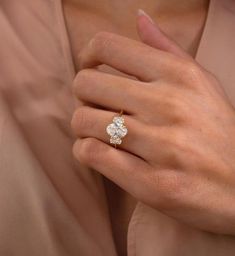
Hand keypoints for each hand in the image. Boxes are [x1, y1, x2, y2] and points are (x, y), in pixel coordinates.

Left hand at [71, 11, 234, 234]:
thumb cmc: (217, 134)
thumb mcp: (202, 84)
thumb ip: (167, 49)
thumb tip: (139, 18)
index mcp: (178, 76)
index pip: (107, 46)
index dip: (88, 56)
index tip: (91, 69)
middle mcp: (168, 105)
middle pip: (86, 84)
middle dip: (83, 97)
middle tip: (96, 107)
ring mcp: (160, 146)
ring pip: (84, 121)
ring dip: (83, 128)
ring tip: (99, 133)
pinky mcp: (150, 182)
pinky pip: (91, 154)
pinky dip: (85, 152)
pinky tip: (99, 154)